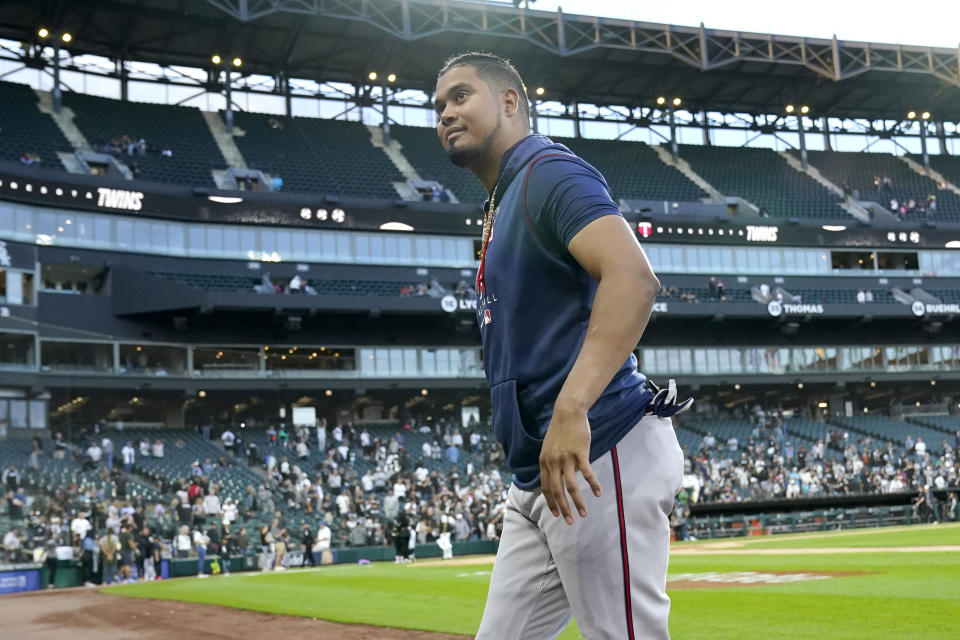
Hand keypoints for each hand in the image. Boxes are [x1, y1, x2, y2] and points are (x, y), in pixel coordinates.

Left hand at [539, 407, 601, 524]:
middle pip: (557, 491)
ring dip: (578, 502)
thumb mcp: (549, 448)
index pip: (546, 488)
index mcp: (544, 462)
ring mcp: (566, 459)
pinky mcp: (579, 454)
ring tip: (584, 514)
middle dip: (563, 509)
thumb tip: (556, 478)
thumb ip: (551, 464)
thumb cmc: (560, 430)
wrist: (568, 412)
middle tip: (570, 522)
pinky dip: (593, 484)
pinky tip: (598, 493)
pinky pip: (586, 473)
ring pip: (571, 486)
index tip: (556, 514)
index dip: (551, 503)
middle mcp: (553, 463)